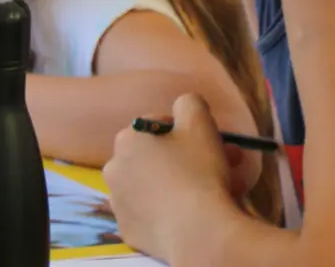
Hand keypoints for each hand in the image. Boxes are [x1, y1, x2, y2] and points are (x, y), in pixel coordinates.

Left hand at [104, 95, 245, 261]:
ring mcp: (118, 202)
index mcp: (127, 139)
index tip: (206, 142)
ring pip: (155, 185)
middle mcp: (114, 168)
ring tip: (214, 189)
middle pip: (156, 157)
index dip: (185, 130)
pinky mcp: (128, 230)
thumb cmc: (198, 171)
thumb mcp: (199, 121)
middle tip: (219, 163)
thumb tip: (184, 105)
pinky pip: (152, 213)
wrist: (198, 232)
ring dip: (180, 182)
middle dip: (188, 157)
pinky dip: (170, 210)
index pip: (157, 125)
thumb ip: (189, 103)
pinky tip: (193, 212)